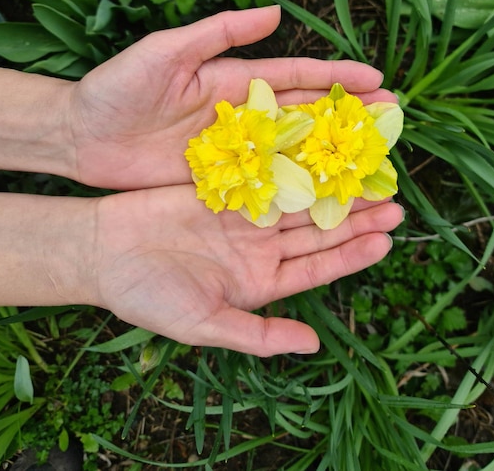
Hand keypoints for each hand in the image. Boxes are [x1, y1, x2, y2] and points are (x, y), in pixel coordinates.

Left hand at [68, 6, 393, 189]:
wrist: (82, 137)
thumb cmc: (118, 89)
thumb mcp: (165, 51)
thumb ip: (218, 32)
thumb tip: (275, 12)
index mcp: (234, 81)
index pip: (298, 76)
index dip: (338, 76)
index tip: (377, 81)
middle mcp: (243, 115)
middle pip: (307, 114)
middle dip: (349, 116)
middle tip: (392, 120)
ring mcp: (235, 150)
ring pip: (294, 150)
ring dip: (332, 153)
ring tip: (372, 158)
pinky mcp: (221, 180)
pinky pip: (266, 182)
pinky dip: (296, 186)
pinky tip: (325, 192)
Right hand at [92, 186, 403, 355]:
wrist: (102, 251)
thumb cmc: (147, 295)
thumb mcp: (204, 323)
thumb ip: (258, 334)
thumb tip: (313, 345)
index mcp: (260, 281)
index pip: (318, 267)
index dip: (352, 254)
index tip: (386, 239)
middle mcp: (259, 246)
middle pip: (316, 228)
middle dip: (354, 214)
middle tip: (391, 197)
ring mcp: (245, 214)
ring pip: (298, 197)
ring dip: (330, 185)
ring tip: (366, 170)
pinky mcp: (226, 186)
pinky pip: (267, 171)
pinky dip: (292, 161)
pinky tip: (318, 149)